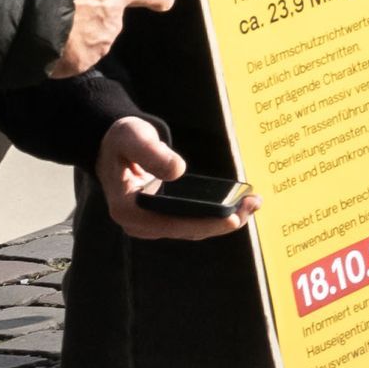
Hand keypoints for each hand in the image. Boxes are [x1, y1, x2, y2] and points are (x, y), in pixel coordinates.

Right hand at [54, 0, 175, 75]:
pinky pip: (68, 60)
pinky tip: (42, 44)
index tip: (166, 1)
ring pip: (83, 43)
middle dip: (83, 19)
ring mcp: (97, 47)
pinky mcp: (79, 66)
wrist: (33, 16)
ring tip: (45, 28)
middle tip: (57, 11)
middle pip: (101, 23)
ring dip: (69, 39)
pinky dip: (57, 55)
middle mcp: (111, 22)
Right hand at [97, 114, 250, 239]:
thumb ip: (151, 152)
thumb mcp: (132, 136)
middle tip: (252, 206)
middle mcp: (139, 224)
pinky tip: (241, 204)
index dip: (202, 223)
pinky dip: (217, 214)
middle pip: (187, 230)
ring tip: (253, 204)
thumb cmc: (122, 140)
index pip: (170, 224)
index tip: (231, 218)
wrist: (115, 146)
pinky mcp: (165, 218)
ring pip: (194, 229)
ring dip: (225, 220)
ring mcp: (153, 223)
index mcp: (127, 210)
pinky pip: (194, 221)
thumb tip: (177, 171)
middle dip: (222, 222)